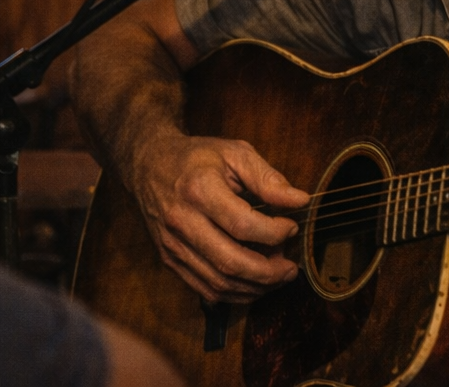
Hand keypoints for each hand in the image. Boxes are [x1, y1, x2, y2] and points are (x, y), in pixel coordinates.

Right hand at [132, 133, 310, 303]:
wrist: (149, 164)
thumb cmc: (197, 157)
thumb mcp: (235, 153)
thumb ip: (268, 178)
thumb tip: (300, 201)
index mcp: (199, 189)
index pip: (242, 225)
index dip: (274, 232)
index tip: (292, 227)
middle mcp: (182, 221)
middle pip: (230, 262)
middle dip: (268, 272)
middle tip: (291, 269)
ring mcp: (172, 245)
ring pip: (217, 282)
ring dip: (254, 287)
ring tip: (277, 277)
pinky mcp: (169, 259)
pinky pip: (203, 288)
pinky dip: (233, 294)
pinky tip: (253, 284)